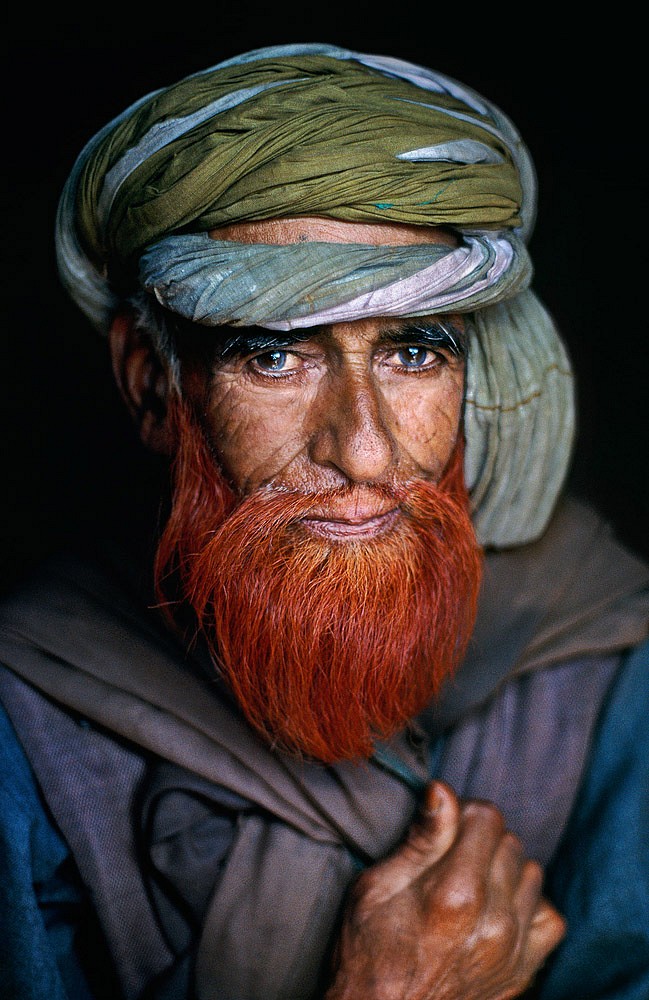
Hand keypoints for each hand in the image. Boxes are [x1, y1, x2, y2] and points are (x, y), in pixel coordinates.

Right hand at [325, 781, 565, 999]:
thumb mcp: (375, 888)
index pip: (488, 816)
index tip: (444, 828)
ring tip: (472, 882)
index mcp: (456, 892)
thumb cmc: (367, 954)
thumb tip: (443, 790)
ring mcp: (514, 949)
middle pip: (511, 841)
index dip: (463, 812)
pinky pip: (550, 917)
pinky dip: (530, 906)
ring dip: (506, 869)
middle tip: (450, 857)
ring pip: (532, 873)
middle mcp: (494, 920)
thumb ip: (421, 839)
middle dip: (482, 838)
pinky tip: (500, 908)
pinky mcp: (522, 972)